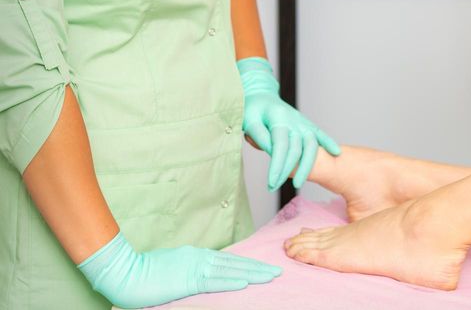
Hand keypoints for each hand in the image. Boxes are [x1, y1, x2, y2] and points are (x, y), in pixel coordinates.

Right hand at [78, 233, 280, 308]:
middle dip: (258, 268)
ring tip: (271, 276)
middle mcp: (199, 257)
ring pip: (231, 270)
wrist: (124, 271)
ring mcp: (194, 267)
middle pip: (235, 263)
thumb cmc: (144, 271)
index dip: (248, 264)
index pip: (229, 260)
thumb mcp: (172, 266)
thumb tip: (202, 275)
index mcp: (196, 255)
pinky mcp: (187, 279)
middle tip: (278, 271)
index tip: (263, 268)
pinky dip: (232, 281)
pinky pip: (214, 281)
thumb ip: (189, 269)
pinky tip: (246, 283)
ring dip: (253, 274)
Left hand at [237, 57, 339, 190]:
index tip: (271, 183)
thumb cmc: (252, 110)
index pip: (280, 146)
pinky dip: (329, 143)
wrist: (262, 97)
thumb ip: (260, 136)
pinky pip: (320, 135)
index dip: (277, 166)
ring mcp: (303, 123)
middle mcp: (294, 120)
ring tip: (299, 183)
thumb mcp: (248, 120)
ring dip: (307, 166)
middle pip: (296, 149)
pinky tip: (336, 153)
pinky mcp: (307, 125)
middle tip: (274, 187)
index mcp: (278, 118)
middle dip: (287, 171)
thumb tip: (272, 152)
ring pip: (311, 146)